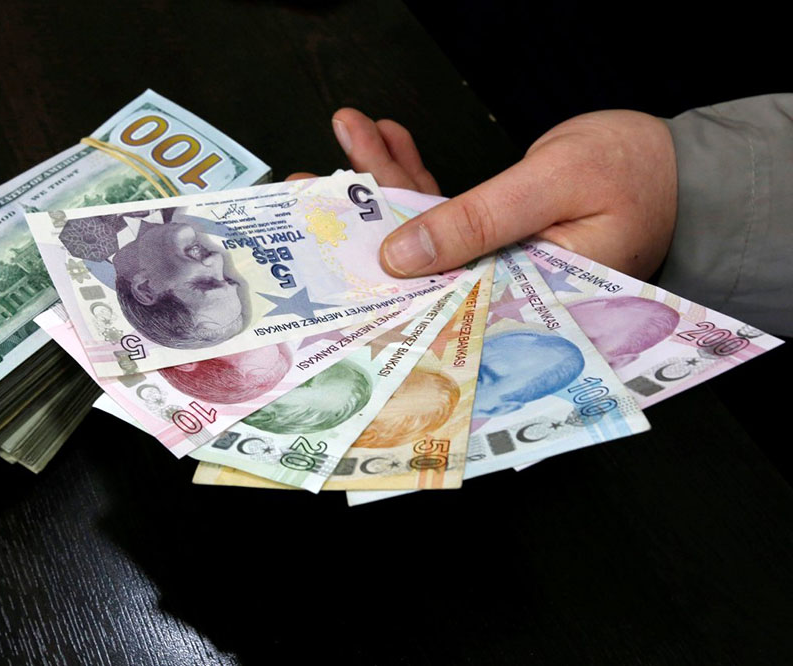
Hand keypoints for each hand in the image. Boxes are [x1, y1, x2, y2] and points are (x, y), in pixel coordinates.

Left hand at [291, 108, 677, 279]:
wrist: (680, 167)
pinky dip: (412, 173)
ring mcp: (491, 260)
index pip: (426, 300)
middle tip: (305, 193)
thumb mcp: (552, 189)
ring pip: (419, 228)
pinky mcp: (493, 232)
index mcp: (512, 305)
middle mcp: (493, 290)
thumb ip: (477, 222)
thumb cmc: (637, 175)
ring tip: (342, 140)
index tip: (321, 247)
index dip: (369, 276)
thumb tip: (400, 254)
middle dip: (358, 223)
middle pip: (410, 263)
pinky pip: (441, 206)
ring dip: (379, 182)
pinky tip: (383, 140)